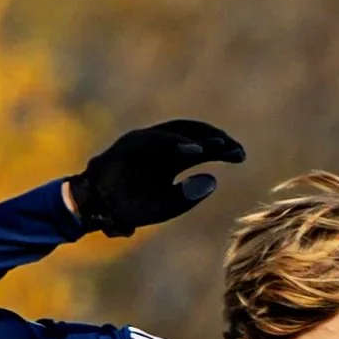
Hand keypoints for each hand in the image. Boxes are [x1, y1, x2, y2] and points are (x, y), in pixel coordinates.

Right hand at [68, 119, 244, 237]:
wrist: (97, 208)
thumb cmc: (131, 207)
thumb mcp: (166, 205)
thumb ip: (189, 195)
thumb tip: (213, 180)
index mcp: (173, 159)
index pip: (204, 148)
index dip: (223, 150)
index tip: (241, 156)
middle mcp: (163, 145)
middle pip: (196, 134)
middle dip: (217, 140)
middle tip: (236, 151)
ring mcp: (147, 140)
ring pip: (179, 130)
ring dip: (201, 137)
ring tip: (222, 146)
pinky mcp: (133, 142)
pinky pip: (158, 139)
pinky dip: (178, 143)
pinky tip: (197, 151)